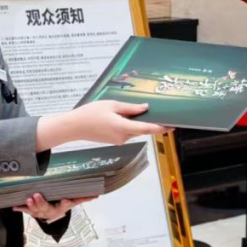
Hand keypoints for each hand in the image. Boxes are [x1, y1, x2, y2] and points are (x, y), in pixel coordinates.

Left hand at [14, 193, 96, 222]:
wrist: (53, 214)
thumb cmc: (62, 204)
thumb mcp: (74, 201)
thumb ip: (83, 198)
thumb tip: (97, 195)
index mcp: (61, 208)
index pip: (64, 206)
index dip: (65, 203)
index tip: (66, 199)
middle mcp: (50, 212)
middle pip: (46, 208)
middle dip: (41, 203)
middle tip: (36, 196)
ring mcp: (40, 212)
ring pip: (35, 210)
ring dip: (30, 205)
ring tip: (28, 199)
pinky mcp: (32, 211)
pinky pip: (26, 210)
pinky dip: (20, 208)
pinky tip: (14, 207)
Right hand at [41, 101, 168, 148]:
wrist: (74, 126)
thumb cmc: (90, 113)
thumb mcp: (111, 105)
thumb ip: (130, 108)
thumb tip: (145, 108)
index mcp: (122, 127)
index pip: (147, 129)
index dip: (161, 128)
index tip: (172, 126)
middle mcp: (122, 136)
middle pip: (142, 130)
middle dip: (151, 123)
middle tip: (163, 114)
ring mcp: (118, 140)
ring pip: (135, 131)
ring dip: (139, 123)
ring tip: (141, 111)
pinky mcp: (115, 140)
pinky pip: (127, 132)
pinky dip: (130, 125)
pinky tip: (126, 116)